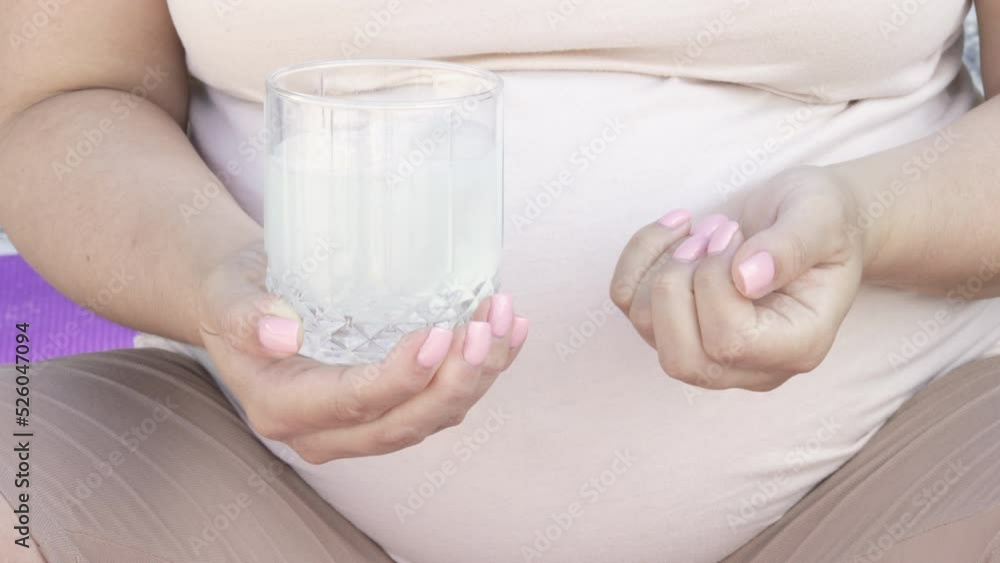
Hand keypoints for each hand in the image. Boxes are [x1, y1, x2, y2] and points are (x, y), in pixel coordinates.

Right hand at [197, 242, 528, 462]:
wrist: (248, 303)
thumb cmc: (236, 293)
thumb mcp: (226, 296)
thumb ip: (247, 315)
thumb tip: (284, 333)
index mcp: (285, 409)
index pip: (355, 403)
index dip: (404, 376)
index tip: (443, 333)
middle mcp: (327, 432)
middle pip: (406, 422)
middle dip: (457, 381)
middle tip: (487, 327)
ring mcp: (362, 426)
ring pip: (433, 417)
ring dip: (479, 374)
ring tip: (506, 318)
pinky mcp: (389, 408)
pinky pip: (442, 402)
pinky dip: (481, 370)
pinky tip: (511, 332)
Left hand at [611, 166, 863, 390]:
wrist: (811, 217)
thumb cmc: (823, 218)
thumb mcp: (821, 216)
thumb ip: (792, 246)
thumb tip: (745, 279)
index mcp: (797, 346)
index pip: (730, 343)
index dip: (714, 282)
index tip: (733, 235)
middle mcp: (751, 364)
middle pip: (680, 359)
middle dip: (675, 285)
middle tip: (709, 234)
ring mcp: (709, 351)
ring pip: (648, 328)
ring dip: (661, 264)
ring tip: (702, 229)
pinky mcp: (676, 325)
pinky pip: (629, 301)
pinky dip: (638, 257)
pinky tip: (678, 227)